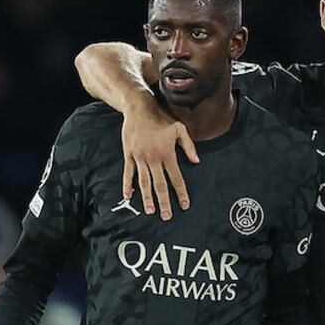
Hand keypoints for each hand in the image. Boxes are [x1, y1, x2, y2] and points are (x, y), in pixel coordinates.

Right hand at [121, 101, 197, 219]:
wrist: (139, 108)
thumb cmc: (161, 118)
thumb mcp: (180, 129)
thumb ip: (189, 146)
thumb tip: (196, 161)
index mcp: (167, 153)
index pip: (176, 178)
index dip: (180, 192)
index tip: (184, 205)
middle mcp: (153, 158)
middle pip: (159, 184)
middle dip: (164, 201)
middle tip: (167, 216)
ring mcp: (139, 157)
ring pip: (144, 182)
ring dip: (147, 198)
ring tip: (151, 211)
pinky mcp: (129, 155)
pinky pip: (129, 173)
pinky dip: (128, 185)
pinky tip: (128, 196)